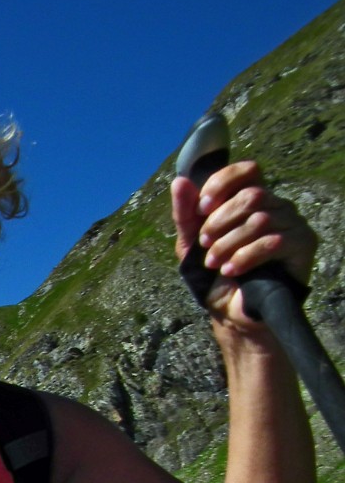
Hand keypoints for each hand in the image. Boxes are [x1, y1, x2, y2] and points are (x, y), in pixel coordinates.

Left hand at [172, 160, 316, 331]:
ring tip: (215, 264)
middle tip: (205, 245)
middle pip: (251, 195)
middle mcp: (275, 206)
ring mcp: (292, 224)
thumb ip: (185, 214)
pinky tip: (232, 271)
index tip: (201, 208)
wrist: (231, 312)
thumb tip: (179, 182)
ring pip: (260, 219)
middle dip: (220, 221)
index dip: (222, 184)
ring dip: (228, 244)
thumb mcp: (191, 243)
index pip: (247, 170)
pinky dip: (245, 257)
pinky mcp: (302, 245)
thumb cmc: (213, 274)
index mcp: (250, 199)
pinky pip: (274, 242)